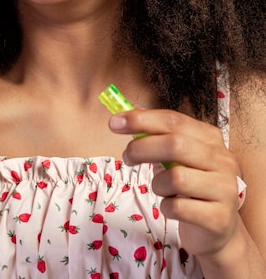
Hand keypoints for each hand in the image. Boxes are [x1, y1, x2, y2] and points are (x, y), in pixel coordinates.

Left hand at [109, 108, 241, 261]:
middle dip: (142, 149)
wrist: (217, 228)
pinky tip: (171, 207)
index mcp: (211, 138)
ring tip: (160, 188)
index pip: (173, 120)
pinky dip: (166, 207)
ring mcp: (225, 189)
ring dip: (157, 184)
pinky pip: (178, 208)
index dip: (141, 120)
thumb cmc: (192, 186)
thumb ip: (158, 134)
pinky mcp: (219, 218)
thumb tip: (131, 113)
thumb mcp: (178, 157)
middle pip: (175, 145)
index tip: (115, 122)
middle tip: (127, 158)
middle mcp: (223, 160)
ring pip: (176, 177)